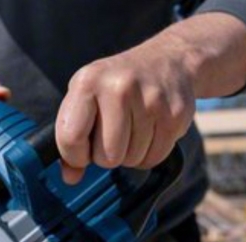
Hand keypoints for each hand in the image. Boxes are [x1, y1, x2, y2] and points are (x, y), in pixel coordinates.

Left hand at [55, 45, 195, 183]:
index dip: (75, 155)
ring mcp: (151, 100)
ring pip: (132, 160)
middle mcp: (119, 87)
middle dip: (107, 156)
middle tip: (112, 136)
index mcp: (88, 81)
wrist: (169, 60)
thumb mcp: (86, 97)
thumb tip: (70, 178)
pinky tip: (149, 132)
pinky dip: (149, 154)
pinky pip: (155, 158)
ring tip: (133, 129)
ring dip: (130, 154)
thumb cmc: (118, 84)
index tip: (82, 150)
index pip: (71, 138)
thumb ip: (71, 137)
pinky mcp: (175, 114)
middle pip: (107, 157)